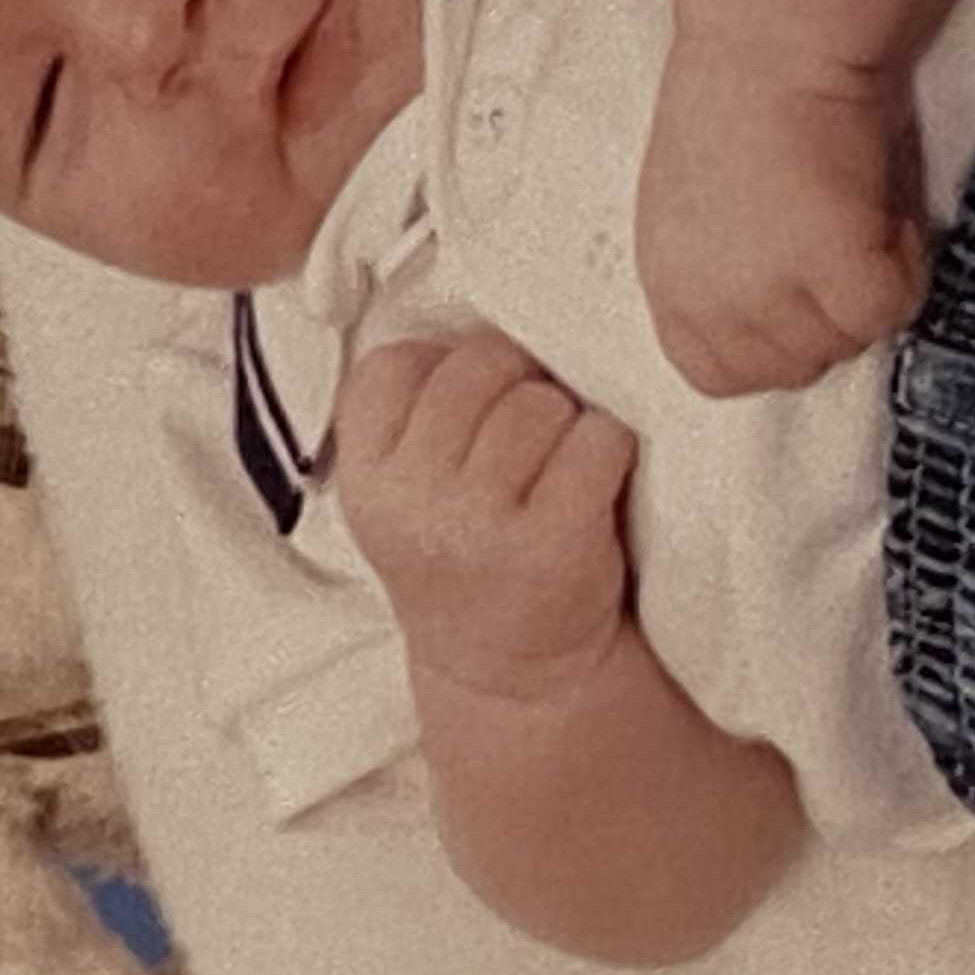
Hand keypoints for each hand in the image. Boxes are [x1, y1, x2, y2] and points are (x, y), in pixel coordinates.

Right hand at [332, 329, 639, 704]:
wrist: (515, 676)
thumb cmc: (471, 555)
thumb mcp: (408, 489)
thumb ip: (418, 409)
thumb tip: (484, 298)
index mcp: (365, 474)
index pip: (402, 361)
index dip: (451, 375)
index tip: (468, 422)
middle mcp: (411, 499)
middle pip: (483, 368)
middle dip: (519, 389)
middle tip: (529, 447)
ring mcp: (479, 525)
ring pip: (541, 403)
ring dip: (568, 425)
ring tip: (558, 474)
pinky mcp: (553, 544)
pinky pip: (597, 441)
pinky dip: (609, 454)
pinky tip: (593, 493)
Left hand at [633, 39, 930, 397]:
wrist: (775, 30)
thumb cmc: (750, 89)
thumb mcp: (710, 206)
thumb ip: (738, 273)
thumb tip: (809, 311)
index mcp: (669, 282)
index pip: (722, 374)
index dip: (777, 334)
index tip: (799, 278)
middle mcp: (708, 298)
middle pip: (796, 366)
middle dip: (830, 310)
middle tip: (839, 226)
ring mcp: (766, 291)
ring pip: (848, 340)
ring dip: (869, 283)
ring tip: (856, 201)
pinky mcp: (831, 267)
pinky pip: (889, 309)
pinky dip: (905, 261)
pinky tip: (880, 200)